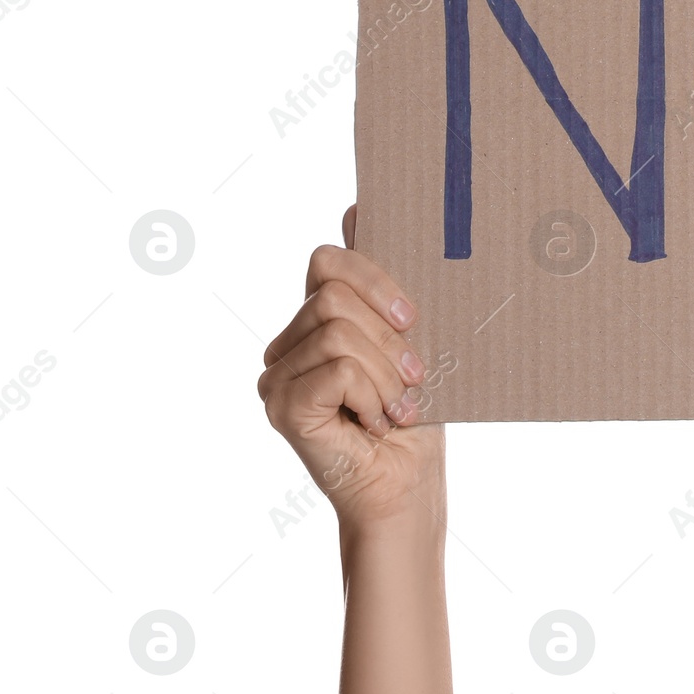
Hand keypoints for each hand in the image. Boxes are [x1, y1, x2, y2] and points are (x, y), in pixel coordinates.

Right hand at [259, 206, 446, 532]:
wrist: (409, 486)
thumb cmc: (416, 412)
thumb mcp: (414, 336)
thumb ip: (384, 281)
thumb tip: (358, 207)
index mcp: (316, 317)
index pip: (328, 259)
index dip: (375, 278)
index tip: (412, 316)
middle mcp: (288, 341)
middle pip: (335, 293)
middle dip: (388, 336)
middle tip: (414, 376)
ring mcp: (276, 374)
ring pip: (338, 330)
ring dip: (386, 373)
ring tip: (397, 407)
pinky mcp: (280, 406)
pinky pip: (335, 368)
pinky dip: (371, 394)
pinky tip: (375, 422)